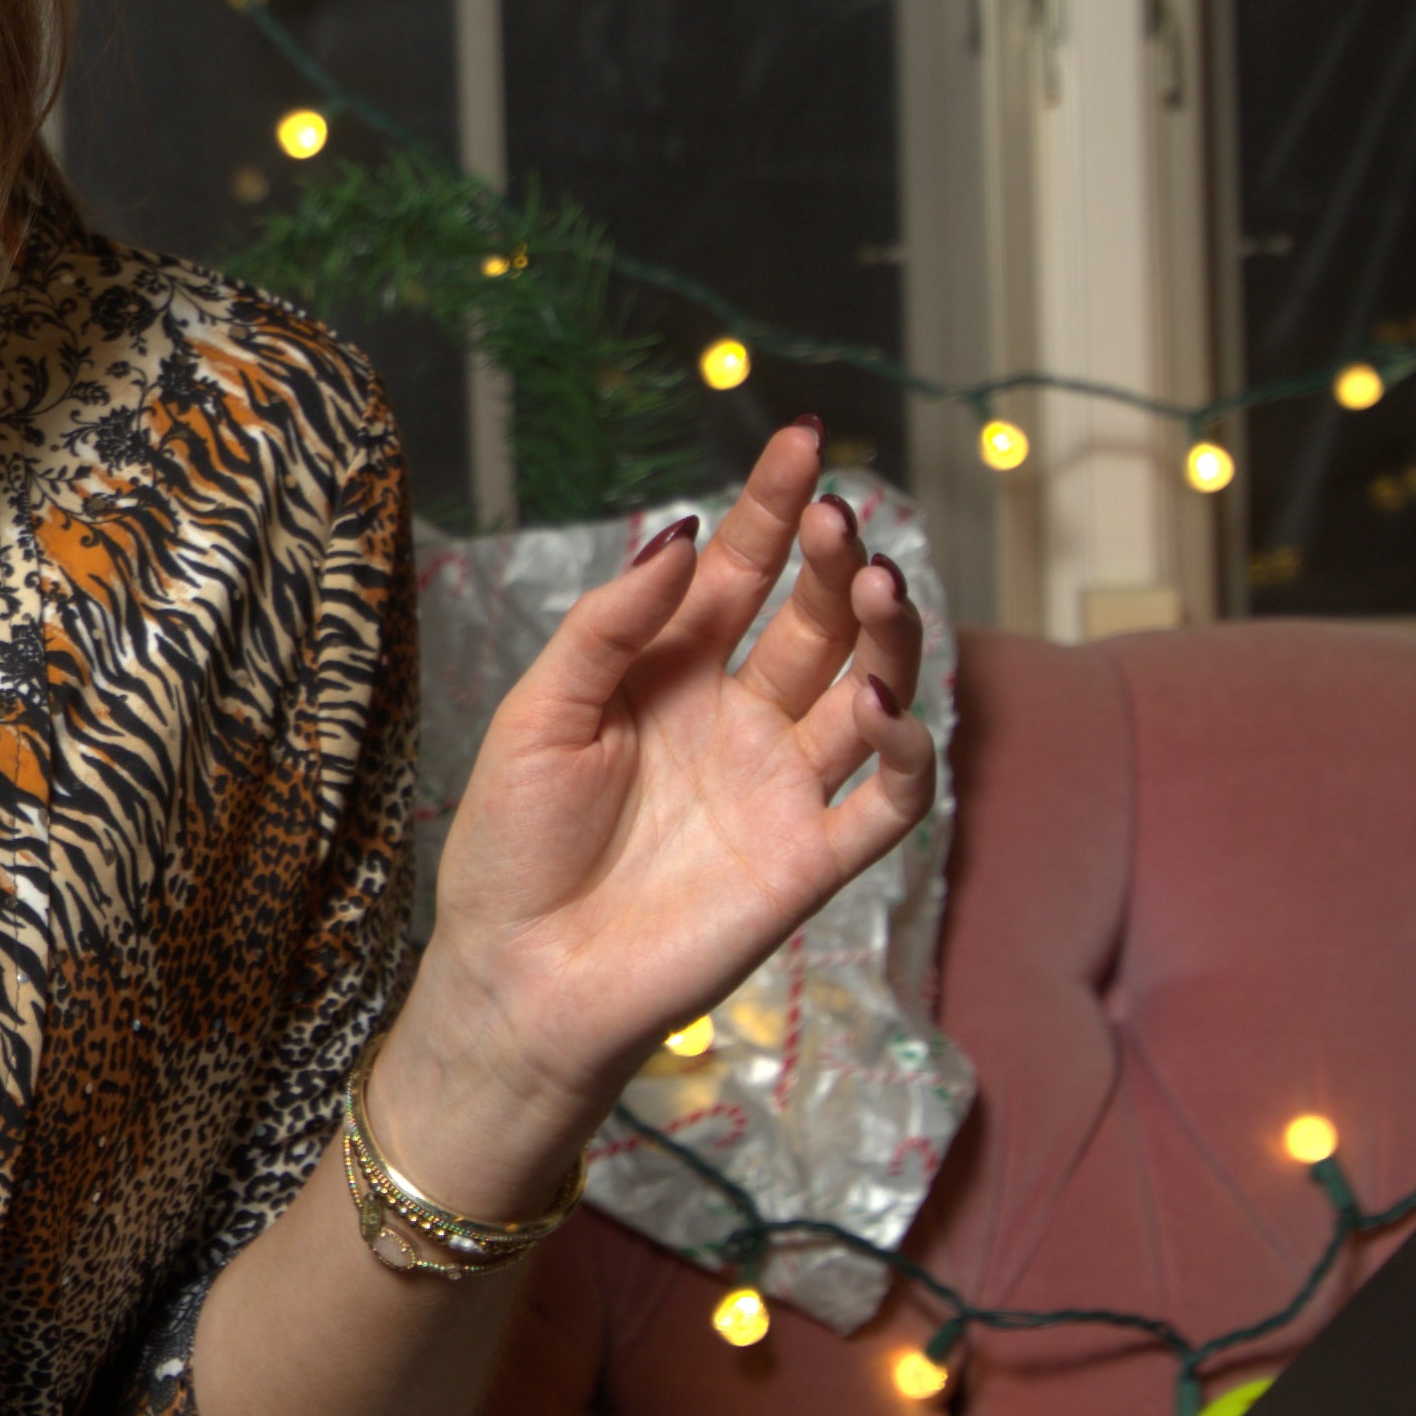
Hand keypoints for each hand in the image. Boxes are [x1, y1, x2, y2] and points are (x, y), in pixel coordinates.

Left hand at [381, 419, 935, 1176]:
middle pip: (815, 618)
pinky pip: (886, 801)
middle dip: (835, 559)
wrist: (517, 977)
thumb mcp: (539, 713)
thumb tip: (687, 534)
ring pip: (867, 690)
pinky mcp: (809, 863)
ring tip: (877, 584)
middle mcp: (739, 718)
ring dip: (885, 635)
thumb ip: (611, 624)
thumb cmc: (511, 846)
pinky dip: (905, 750)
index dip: (772, 506)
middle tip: (838, 516)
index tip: (799, 438)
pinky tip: (885, 704)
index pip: (742, 570)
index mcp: (671, 672)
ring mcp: (780, 787)